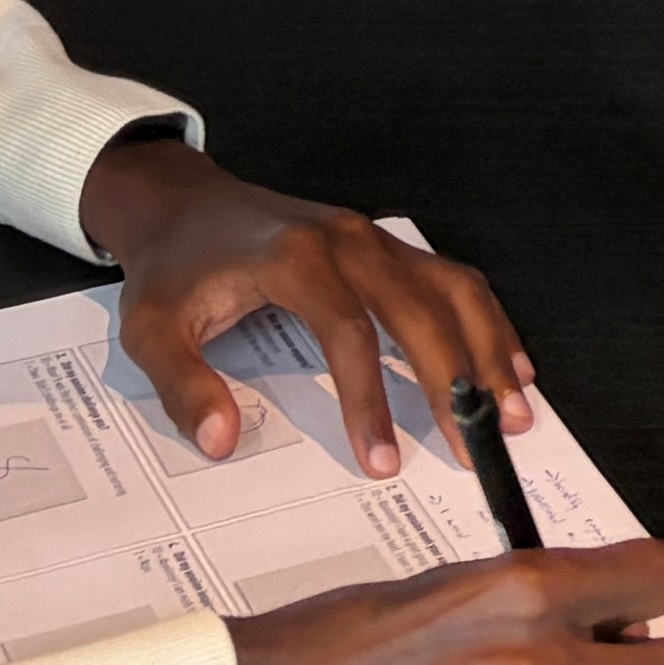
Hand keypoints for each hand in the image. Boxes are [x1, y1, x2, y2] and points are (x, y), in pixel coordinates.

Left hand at [83, 145, 533, 472]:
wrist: (185, 204)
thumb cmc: (173, 269)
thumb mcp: (152, 329)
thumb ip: (183, 386)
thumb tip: (223, 441)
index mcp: (295, 257)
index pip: (348, 330)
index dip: (370, 398)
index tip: (382, 460)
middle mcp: (348, 240)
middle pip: (420, 309)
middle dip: (453, 382)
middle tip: (474, 449)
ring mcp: (375, 239)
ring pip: (452, 288)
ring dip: (487, 349)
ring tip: (512, 413)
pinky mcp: (388, 247)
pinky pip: (452, 279)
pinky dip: (487, 322)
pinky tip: (510, 367)